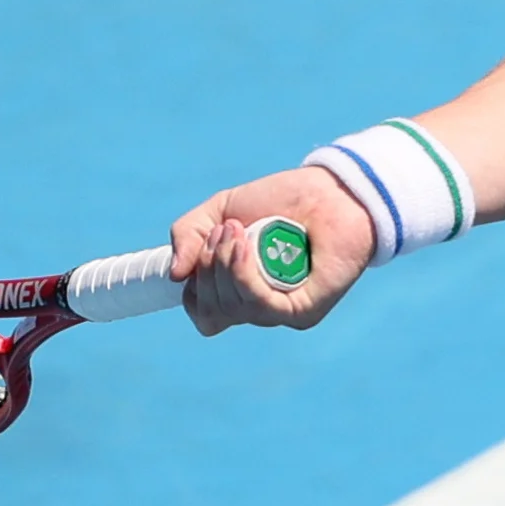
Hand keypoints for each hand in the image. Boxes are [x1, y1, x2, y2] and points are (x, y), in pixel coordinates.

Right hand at [168, 166, 378, 334]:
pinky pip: (260, 306)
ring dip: (223, 265)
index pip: (204, 314)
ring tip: (236, 230)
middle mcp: (260, 308)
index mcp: (240, 292)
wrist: (331, 190)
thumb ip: (188, 235)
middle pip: (212, 312)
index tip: (202, 247)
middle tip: (226, 230)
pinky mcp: (303, 311)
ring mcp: (281, 312)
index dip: (193, 290)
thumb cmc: (282, 200)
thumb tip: (174, 276)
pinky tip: (243, 246)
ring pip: (231, 308)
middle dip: (207, 268)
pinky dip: (242, 275)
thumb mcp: (220, 210)